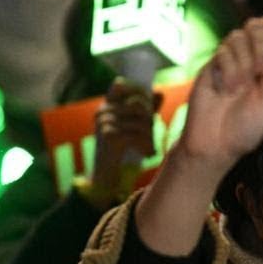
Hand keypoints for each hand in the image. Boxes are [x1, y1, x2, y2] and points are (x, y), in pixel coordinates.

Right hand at [88, 78, 159, 205]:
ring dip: (150, 137)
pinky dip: (146, 145)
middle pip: (137, 104)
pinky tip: (148, 154)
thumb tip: (159, 93)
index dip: (137, 92)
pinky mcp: (109, 136)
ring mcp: (104, 123)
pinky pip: (136, 135)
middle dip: (149, 119)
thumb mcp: (133, 128)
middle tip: (151, 133)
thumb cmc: (121, 151)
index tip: (150, 106)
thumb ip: (145, 111)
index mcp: (106, 105)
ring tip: (150, 148)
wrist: (104, 178)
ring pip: (140, 121)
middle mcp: (102, 111)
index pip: (120, 85)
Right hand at [132, 16, 262, 256]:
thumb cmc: (245, 130)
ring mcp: (232, 59)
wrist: (214, 145)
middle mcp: (253, 57)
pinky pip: (225, 50)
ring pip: (243, 35)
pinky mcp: (213, 63)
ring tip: (244, 84)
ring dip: (249, 57)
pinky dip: (230, 68)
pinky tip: (228, 88)